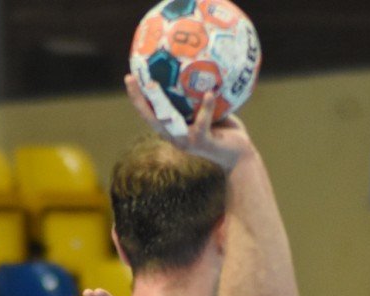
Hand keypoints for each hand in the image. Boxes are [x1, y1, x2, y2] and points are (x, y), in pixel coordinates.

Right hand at [124, 74, 251, 171]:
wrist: (239, 157)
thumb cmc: (225, 132)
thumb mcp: (211, 111)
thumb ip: (201, 96)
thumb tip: (200, 65)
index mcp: (173, 130)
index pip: (150, 113)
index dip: (137, 98)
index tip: (130, 78)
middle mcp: (175, 137)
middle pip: (150, 117)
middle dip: (138, 99)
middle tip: (130, 79)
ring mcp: (187, 141)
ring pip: (167, 121)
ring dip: (158, 103)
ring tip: (153, 84)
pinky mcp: (202, 143)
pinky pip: (202, 123)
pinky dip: (206, 108)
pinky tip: (209, 93)